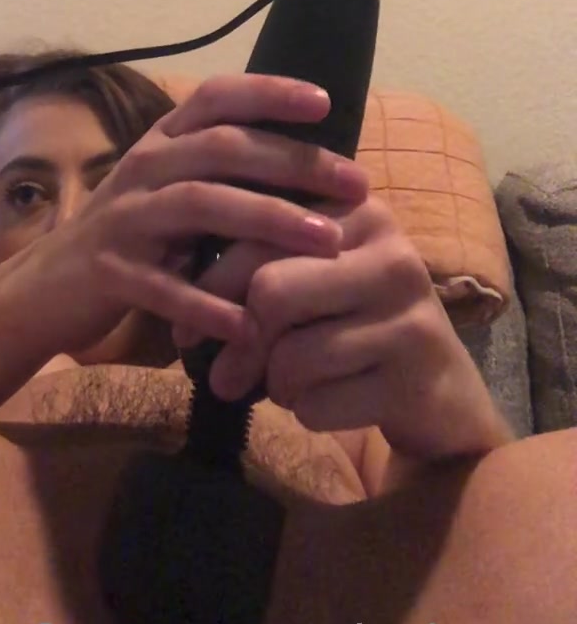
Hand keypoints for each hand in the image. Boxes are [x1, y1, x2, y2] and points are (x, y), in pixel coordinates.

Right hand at [22, 72, 367, 362]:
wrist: (48, 285)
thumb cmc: (133, 232)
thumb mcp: (171, 187)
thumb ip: (223, 169)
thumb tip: (312, 159)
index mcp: (162, 141)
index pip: (216, 98)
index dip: (269, 93)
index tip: (325, 102)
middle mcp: (143, 166)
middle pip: (223, 149)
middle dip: (294, 163)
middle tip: (356, 183)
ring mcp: (125, 217)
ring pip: (201, 204)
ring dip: (269, 220)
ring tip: (327, 241)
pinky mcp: (111, 271)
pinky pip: (166, 287)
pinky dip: (210, 305)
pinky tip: (253, 323)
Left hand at [178, 190, 507, 460]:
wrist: (440, 392)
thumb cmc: (357, 324)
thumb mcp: (310, 281)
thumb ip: (255, 273)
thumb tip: (182, 311)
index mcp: (357, 210)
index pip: (258, 235)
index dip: (210, 286)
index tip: (188, 330)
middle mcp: (391, 252)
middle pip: (272, 292)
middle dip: (239, 344)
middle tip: (224, 376)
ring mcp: (410, 313)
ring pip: (293, 356)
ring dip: (277, 385)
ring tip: (291, 385)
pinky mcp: (415, 375)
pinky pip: (319, 404)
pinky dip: (307, 413)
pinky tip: (330, 403)